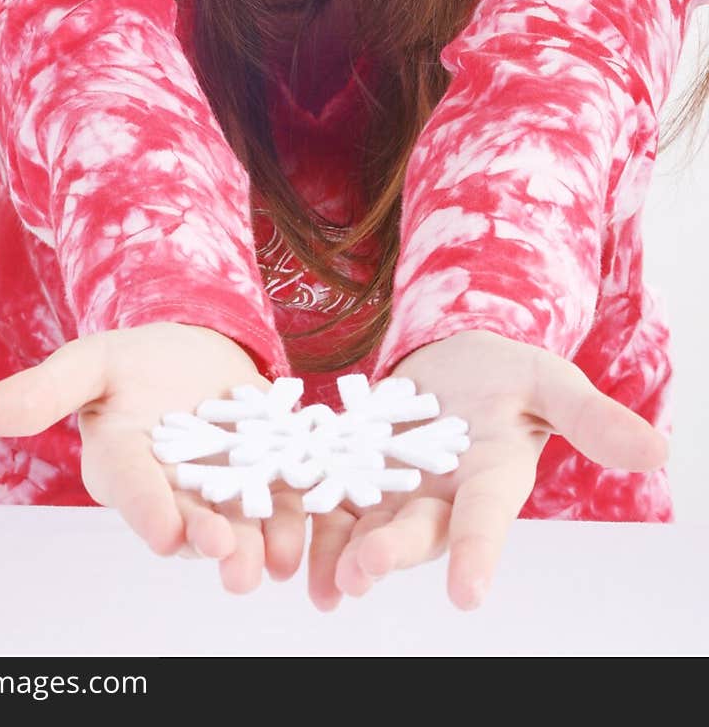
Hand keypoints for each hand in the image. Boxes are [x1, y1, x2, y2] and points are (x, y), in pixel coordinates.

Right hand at [0, 323, 308, 592]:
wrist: (192, 352)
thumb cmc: (133, 361)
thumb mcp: (92, 360)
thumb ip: (47, 389)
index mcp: (123, 463)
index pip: (133, 490)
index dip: (148, 511)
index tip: (166, 535)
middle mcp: (169, 487)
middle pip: (188, 519)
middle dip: (208, 539)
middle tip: (227, 556)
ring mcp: (218, 486)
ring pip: (236, 522)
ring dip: (253, 545)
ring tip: (271, 563)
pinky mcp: (263, 475)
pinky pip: (279, 503)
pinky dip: (291, 523)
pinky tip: (303, 542)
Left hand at [308, 329, 667, 612]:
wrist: (456, 355)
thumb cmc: (509, 372)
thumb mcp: (548, 380)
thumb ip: (589, 416)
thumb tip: (659, 448)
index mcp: (489, 477)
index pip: (486, 521)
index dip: (477, 555)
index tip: (467, 593)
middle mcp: (442, 495)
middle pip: (417, 530)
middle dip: (392, 552)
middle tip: (366, 570)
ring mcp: (396, 486)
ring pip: (368, 528)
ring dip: (345, 554)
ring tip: (324, 581)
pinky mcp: (355, 468)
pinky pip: (331, 499)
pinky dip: (311, 522)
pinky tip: (288, 546)